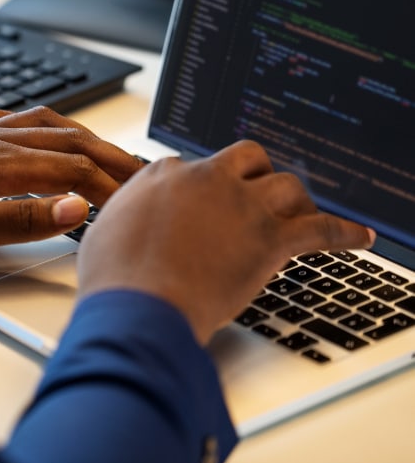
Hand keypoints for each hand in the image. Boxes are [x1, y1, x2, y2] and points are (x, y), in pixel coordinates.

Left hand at [0, 106, 144, 263]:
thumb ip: (21, 217)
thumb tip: (74, 206)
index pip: (71, 169)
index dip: (107, 186)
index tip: (132, 202)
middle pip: (67, 141)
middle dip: (108, 156)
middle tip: (140, 171)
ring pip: (46, 125)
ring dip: (82, 137)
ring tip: (106, 149)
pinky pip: (14, 120)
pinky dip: (42, 124)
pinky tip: (44, 129)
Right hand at [77, 140, 374, 344]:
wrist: (138, 304)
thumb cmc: (115, 277)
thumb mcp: (104, 233)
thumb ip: (126, 216)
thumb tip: (129, 220)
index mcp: (165, 175)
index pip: (197, 167)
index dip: (207, 187)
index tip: (211, 201)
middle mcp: (206, 179)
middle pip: (247, 158)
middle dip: (255, 174)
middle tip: (257, 196)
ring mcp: (241, 205)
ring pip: (286, 185)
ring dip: (295, 200)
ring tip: (300, 214)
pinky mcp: (269, 238)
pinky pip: (320, 228)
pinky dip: (343, 232)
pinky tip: (359, 236)